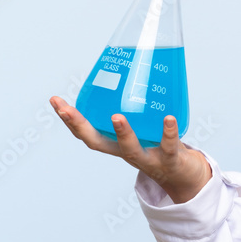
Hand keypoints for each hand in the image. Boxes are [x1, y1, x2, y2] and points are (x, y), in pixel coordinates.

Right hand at [49, 95, 211, 203]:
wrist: (185, 176)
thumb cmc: (162, 145)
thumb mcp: (145, 127)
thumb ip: (137, 105)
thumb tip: (133, 65)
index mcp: (117, 144)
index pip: (86, 132)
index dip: (69, 119)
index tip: (55, 100)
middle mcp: (126, 153)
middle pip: (97, 142)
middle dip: (78, 125)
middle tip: (65, 109)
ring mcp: (147, 159)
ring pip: (131, 149)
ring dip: (122, 134)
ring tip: (116, 117)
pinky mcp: (170, 160)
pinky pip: (169, 146)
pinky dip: (168, 132)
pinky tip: (169, 118)